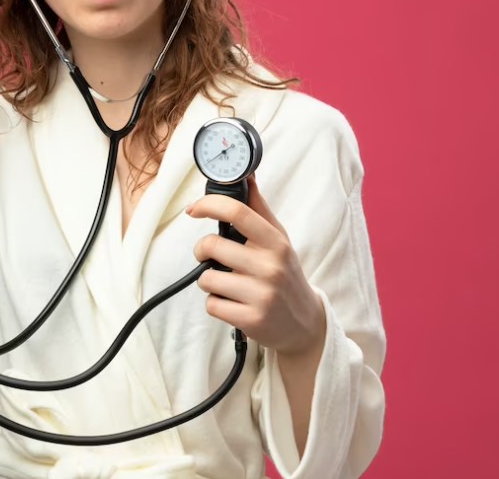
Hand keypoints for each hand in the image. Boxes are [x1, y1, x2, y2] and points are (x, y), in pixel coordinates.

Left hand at [189, 177, 325, 356]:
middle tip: (211, 256)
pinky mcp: (251, 320)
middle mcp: (270, 267)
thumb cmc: (285, 274)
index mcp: (276, 242)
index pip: (238, 212)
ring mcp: (261, 295)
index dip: (209, 205)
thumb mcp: (279, 239)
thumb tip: (247, 175)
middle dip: (202, 250)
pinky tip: (232, 303)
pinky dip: (215, 303)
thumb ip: (259, 208)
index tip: (194, 209)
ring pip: (206, 278)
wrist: (304, 324)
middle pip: (212, 245)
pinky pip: (211, 304)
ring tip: (227, 283)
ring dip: (209, 280)